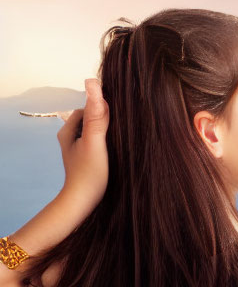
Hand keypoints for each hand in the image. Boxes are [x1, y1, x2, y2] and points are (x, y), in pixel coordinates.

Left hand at [57, 79, 109, 213]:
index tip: (117, 119)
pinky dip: (106, 145)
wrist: (83, 204)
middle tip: (120, 131)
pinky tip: (116, 152)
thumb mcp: (95, 141)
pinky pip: (97, 145)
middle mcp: (70, 138)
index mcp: (67, 131)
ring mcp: (78, 150)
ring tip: (119, 143)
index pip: (87, 108)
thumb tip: (92, 83)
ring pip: (95, 133)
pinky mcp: (86, 160)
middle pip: (91, 120)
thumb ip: (96, 115)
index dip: (102, 110)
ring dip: (107, 134)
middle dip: (105, 122)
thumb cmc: (88, 174)